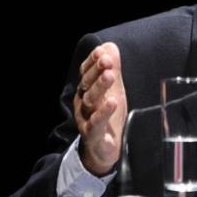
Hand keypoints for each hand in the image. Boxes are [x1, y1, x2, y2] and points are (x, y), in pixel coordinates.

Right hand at [73, 42, 126, 175]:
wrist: (103, 150)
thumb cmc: (108, 117)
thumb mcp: (113, 90)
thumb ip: (112, 69)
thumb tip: (110, 46)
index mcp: (86, 91)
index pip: (86, 73)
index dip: (92, 62)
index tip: (101, 51)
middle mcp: (83, 103)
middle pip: (87, 85)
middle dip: (96, 71)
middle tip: (107, 61)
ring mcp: (86, 119)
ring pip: (90, 101)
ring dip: (99, 87)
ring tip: (110, 75)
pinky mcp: (94, 135)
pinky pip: (97, 123)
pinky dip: (104, 113)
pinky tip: (112, 103)